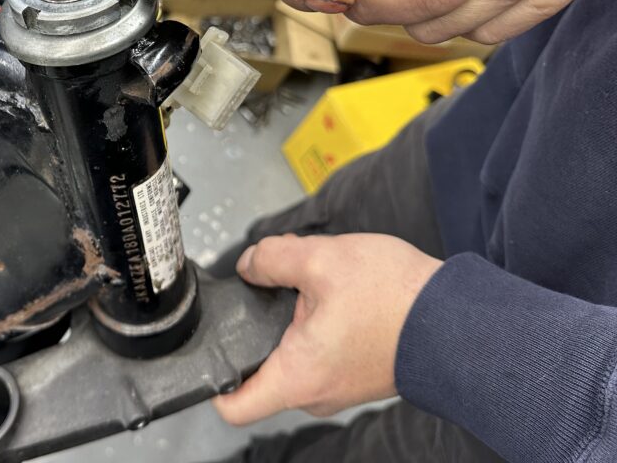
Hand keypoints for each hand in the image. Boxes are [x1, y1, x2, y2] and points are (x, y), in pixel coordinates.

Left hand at [212, 233, 441, 424]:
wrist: (460, 318)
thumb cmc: (399, 300)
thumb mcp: (321, 260)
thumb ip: (272, 258)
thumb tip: (250, 264)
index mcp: (296, 377)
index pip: (232, 406)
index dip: (210, 380)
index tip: (204, 352)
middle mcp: (315, 393)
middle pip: (260, 369)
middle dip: (257, 325)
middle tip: (266, 288)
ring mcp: (337, 387)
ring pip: (292, 355)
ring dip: (291, 320)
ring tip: (307, 284)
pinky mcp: (356, 373)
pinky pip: (319, 352)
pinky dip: (316, 325)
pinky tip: (332, 293)